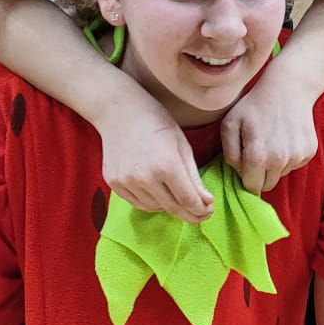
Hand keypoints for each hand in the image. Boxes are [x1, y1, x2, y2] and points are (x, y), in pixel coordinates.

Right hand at [100, 88, 213, 221]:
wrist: (118, 110)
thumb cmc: (156, 121)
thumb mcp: (182, 146)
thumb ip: (194, 177)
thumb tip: (207, 202)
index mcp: (167, 166)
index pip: (189, 200)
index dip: (202, 210)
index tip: (209, 211)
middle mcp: (145, 178)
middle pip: (173, 208)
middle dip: (190, 214)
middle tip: (200, 213)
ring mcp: (127, 182)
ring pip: (155, 208)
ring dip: (170, 207)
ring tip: (178, 198)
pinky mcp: (114, 183)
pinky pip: (138, 203)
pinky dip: (151, 203)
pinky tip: (159, 194)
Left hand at [221, 74, 318, 193]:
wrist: (288, 88)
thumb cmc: (254, 105)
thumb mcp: (230, 125)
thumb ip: (229, 154)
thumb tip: (240, 173)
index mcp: (257, 156)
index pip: (251, 186)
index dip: (246, 177)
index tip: (246, 164)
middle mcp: (279, 161)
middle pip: (267, 185)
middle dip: (260, 175)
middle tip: (258, 153)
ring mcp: (297, 157)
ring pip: (281, 174)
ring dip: (274, 164)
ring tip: (272, 140)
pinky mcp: (309, 152)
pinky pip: (294, 165)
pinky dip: (288, 157)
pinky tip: (284, 137)